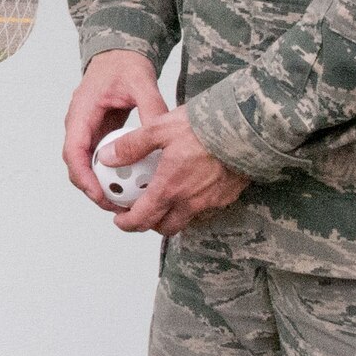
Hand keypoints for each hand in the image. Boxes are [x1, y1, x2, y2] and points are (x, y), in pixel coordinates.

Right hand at [63, 50, 168, 209]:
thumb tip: (160, 136)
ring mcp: (86, 130)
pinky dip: (108, 174)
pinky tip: (127, 184)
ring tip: (122, 201)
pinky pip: (97, 160)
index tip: (100, 194)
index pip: (74, 151)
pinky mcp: (96, 135)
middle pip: (76, 165)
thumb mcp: (141, 83)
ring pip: (84, 166)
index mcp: (82, 111)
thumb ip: (151, 107)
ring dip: (99, 185)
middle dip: (92, 189)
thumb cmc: (124, 65)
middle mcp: (78, 124)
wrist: (117, 55)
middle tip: (115, 206)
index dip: (84, 177)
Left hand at [100, 107, 248, 237]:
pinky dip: (193, 205)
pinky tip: (191, 187)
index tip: (120, 219)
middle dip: (149, 224)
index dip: (127, 223)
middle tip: (140, 212)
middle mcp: (191, 201)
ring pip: (186, 220)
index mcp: (170, 188)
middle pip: (165, 227)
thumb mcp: (159, 129)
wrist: (247, 128)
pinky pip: (206, 209)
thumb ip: (131, 146)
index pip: (143, 219)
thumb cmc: (206, 127)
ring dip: (172, 216)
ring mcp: (211, 201)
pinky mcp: (227, 195)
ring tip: (165, 199)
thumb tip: (108, 157)